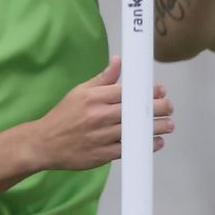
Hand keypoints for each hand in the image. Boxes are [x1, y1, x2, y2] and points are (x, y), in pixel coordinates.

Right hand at [30, 58, 174, 169]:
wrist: (44, 143)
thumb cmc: (64, 115)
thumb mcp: (80, 92)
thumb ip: (102, 78)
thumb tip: (119, 61)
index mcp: (94, 98)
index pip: (127, 92)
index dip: (147, 91)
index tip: (161, 91)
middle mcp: (98, 116)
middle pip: (134, 111)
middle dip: (157, 108)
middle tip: (169, 107)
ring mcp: (101, 136)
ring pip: (134, 131)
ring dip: (155, 128)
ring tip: (169, 125)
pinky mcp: (101, 154)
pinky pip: (128, 149)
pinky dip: (144, 146)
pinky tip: (155, 142)